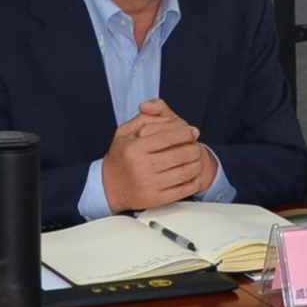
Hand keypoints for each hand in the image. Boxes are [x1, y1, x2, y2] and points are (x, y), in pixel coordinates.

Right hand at [101, 102, 215, 212]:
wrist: (109, 187)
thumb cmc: (120, 157)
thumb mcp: (125, 132)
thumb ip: (144, 117)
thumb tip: (153, 107)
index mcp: (135, 148)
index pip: (168, 137)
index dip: (185, 133)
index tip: (193, 131)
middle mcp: (142, 167)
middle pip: (179, 154)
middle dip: (194, 148)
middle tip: (197, 145)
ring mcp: (150, 185)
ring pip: (184, 172)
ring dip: (196, 164)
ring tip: (196, 159)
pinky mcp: (156, 199)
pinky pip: (182, 191)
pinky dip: (194, 183)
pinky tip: (196, 177)